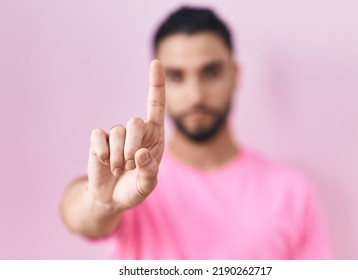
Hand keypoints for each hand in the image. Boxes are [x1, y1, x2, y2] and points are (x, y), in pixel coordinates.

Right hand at [87, 60, 164, 209]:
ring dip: (118, 156)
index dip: (156, 84)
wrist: (112, 197)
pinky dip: (102, 152)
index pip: (157, 105)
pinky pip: (98, 136)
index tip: (156, 62)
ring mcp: (117, 134)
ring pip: (117, 132)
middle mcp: (136, 131)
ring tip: (119, 170)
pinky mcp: (99, 139)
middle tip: (130, 165)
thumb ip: (149, 171)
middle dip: (132, 146)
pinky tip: (105, 163)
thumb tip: (140, 153)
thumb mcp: (148, 185)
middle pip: (134, 121)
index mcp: (154, 135)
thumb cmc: (135, 188)